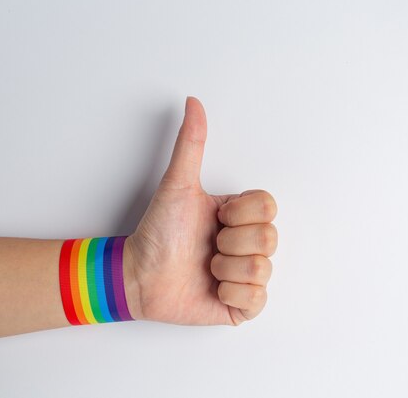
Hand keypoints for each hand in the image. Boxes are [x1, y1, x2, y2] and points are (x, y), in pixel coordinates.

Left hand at [124, 97, 277, 325]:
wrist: (137, 277)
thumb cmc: (157, 232)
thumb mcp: (177, 185)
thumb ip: (191, 144)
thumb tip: (193, 103)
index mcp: (240, 216)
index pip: (268, 208)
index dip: (240, 215)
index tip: (215, 218)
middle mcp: (247, 243)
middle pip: (269, 238)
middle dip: (230, 243)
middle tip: (206, 245)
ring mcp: (246, 275)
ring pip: (262, 269)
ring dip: (225, 270)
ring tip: (205, 268)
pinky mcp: (242, 304)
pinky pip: (257, 299)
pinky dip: (231, 294)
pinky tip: (213, 289)